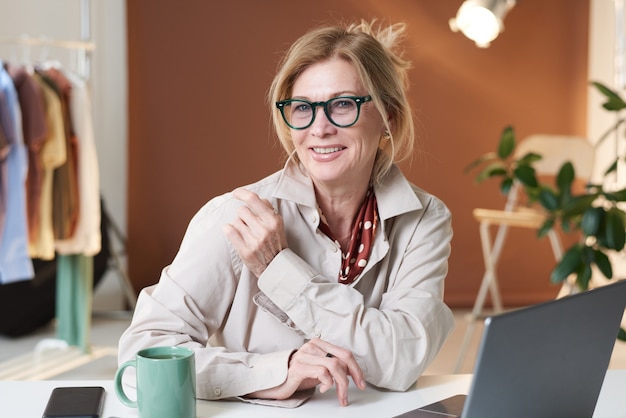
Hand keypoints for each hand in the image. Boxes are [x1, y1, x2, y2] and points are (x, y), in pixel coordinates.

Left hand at [223, 188, 287, 276]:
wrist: (276, 267)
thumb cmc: (275, 242)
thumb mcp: (277, 224)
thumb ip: (267, 209)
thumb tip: (252, 197)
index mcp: (273, 220)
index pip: (253, 200)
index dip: (242, 193)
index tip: (236, 193)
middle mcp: (264, 230)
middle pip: (241, 210)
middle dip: (243, 215)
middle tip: (248, 224)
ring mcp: (254, 241)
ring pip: (235, 221)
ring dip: (238, 225)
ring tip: (246, 233)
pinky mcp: (245, 251)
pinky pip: (229, 231)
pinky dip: (229, 230)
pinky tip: (234, 234)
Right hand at [247, 339, 365, 405]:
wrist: (276, 380)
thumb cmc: (298, 374)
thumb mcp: (320, 368)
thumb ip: (334, 366)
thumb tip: (352, 371)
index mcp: (320, 344)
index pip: (345, 353)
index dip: (356, 369)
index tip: (361, 383)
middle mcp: (313, 346)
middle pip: (343, 358)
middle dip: (353, 376)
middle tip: (356, 389)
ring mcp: (305, 355)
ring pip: (334, 366)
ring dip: (341, 385)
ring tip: (340, 396)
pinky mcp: (299, 367)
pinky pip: (322, 372)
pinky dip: (327, 383)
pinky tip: (323, 389)